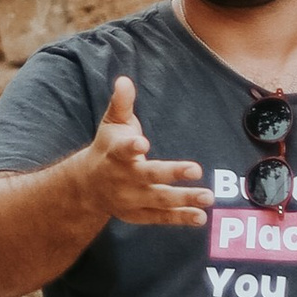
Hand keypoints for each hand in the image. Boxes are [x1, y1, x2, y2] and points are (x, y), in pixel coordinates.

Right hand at [82, 74, 207, 229]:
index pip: (122, 149)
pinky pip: (162, 217)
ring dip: (184, 199)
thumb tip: (124, 80)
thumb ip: (121, 103)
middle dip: (171, 173)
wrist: (87, 187)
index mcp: (115, 154)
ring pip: (159, 199)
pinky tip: (201, 216)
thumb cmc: (107, 148)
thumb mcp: (111, 124)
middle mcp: (123, 178)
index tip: (142, 142)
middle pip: (148, 176)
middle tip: (196, 169)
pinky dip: (181, 217)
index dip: (132, 146)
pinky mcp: (139, 214)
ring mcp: (131, 199)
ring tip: (208, 196)